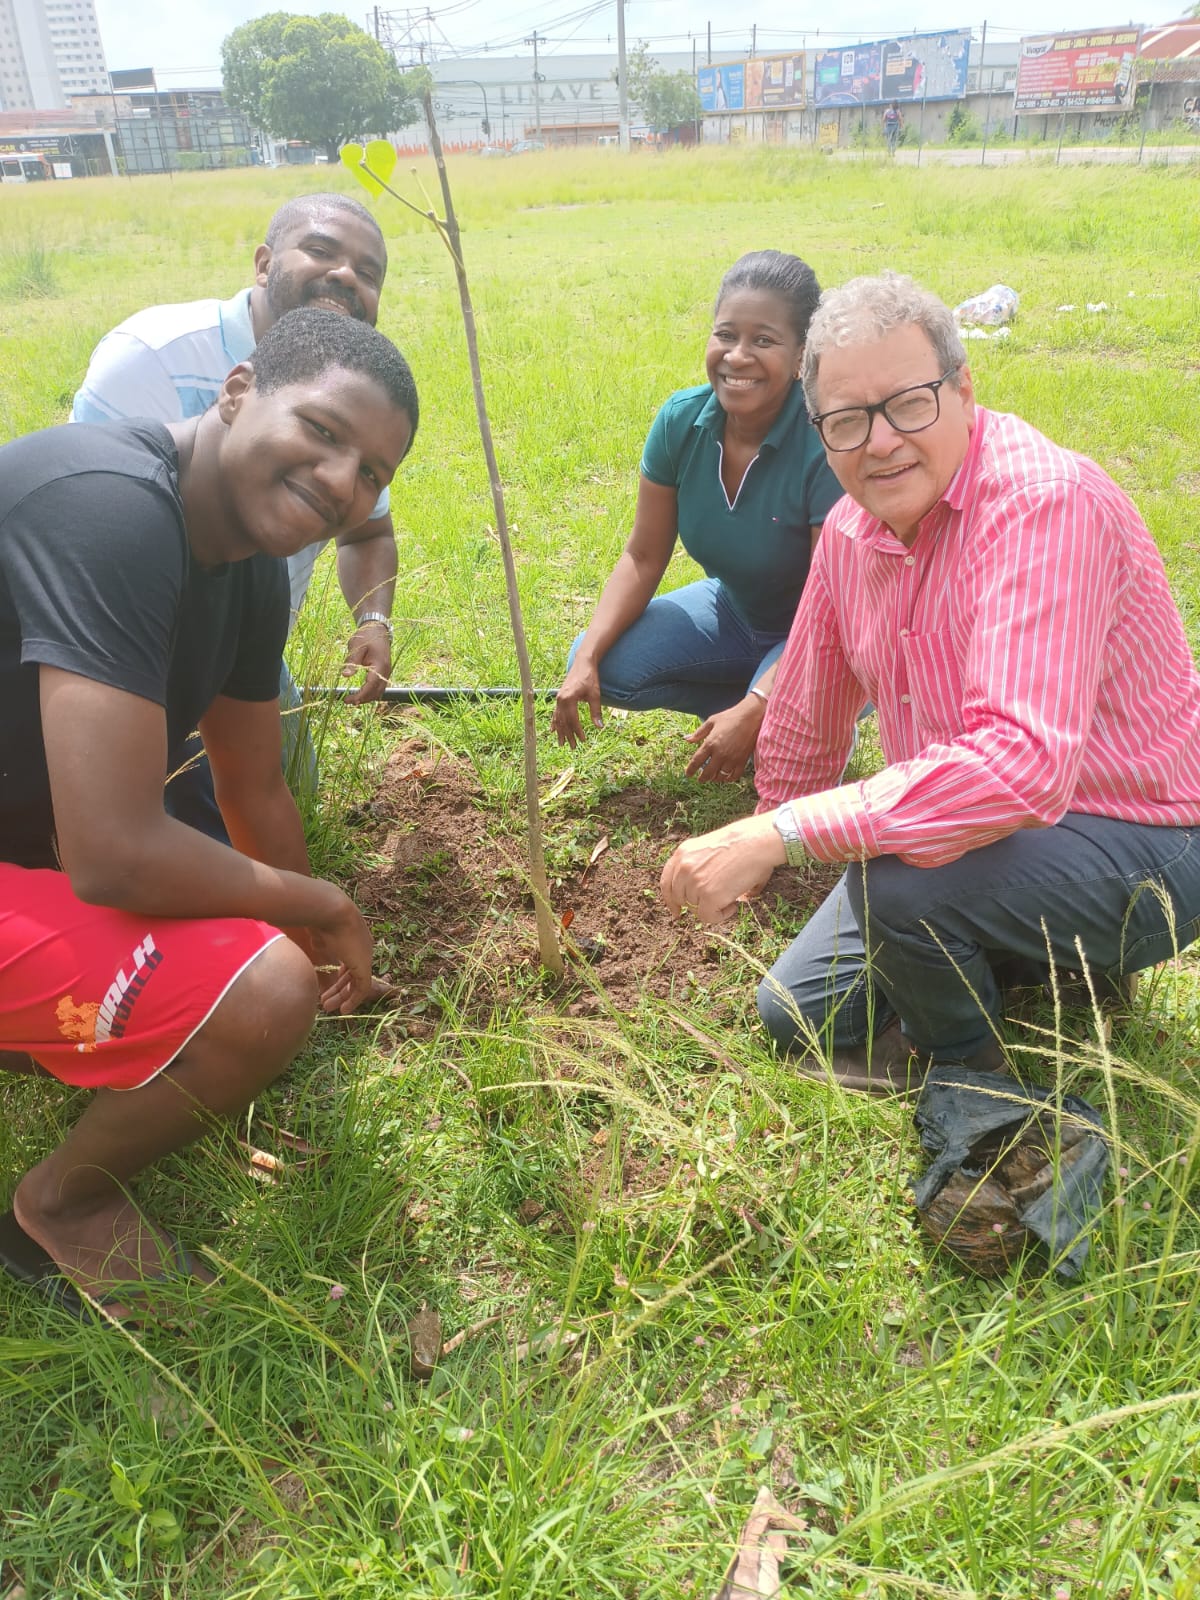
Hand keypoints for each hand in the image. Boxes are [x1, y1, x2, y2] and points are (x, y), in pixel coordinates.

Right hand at [309, 893, 375, 1014]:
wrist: (331, 911)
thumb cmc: (321, 919)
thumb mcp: (320, 934)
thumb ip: (322, 944)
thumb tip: (316, 948)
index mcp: (353, 939)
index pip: (350, 962)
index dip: (340, 976)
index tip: (328, 987)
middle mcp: (362, 948)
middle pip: (353, 973)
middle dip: (338, 989)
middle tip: (326, 1002)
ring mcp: (364, 957)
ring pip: (356, 983)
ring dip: (343, 997)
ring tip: (329, 1008)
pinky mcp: (364, 966)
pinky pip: (362, 988)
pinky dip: (353, 1000)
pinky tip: (343, 1009)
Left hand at [341, 623, 390, 704]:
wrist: (378, 629)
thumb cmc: (367, 636)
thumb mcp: (357, 647)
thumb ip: (352, 662)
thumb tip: (345, 675)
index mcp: (379, 666)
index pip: (371, 686)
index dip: (361, 695)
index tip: (350, 700)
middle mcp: (385, 672)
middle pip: (376, 692)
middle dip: (363, 699)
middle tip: (347, 701)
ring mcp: (386, 673)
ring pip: (378, 692)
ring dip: (367, 698)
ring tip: (353, 699)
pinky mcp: (384, 673)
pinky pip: (379, 687)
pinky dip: (371, 693)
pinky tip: (361, 694)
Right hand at [551, 659, 602, 747]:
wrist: (583, 663)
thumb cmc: (590, 677)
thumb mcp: (595, 695)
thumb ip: (596, 711)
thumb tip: (599, 727)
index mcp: (569, 699)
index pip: (573, 720)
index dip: (578, 731)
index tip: (583, 740)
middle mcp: (561, 700)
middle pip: (564, 722)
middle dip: (568, 735)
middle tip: (572, 747)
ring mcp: (558, 698)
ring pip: (558, 719)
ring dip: (560, 732)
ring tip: (562, 744)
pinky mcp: (559, 697)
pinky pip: (556, 713)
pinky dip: (555, 722)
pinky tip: (553, 730)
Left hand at [660, 812, 785, 924]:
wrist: (757, 841)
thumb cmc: (743, 843)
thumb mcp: (709, 848)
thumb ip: (698, 866)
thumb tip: (703, 893)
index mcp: (682, 853)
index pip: (667, 882)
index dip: (671, 899)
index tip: (677, 910)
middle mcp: (684, 868)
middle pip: (681, 898)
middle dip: (696, 903)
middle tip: (715, 903)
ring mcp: (695, 883)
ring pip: (696, 908)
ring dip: (713, 907)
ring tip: (731, 895)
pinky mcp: (709, 896)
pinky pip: (708, 917)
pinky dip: (721, 915)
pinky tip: (733, 905)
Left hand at [683, 695, 765, 782]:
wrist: (752, 717)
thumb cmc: (731, 717)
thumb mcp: (712, 721)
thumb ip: (699, 732)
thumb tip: (687, 739)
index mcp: (710, 743)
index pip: (697, 761)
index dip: (690, 770)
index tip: (688, 774)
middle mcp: (720, 754)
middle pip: (708, 773)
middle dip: (702, 778)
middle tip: (700, 780)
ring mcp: (732, 759)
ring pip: (721, 776)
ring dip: (715, 779)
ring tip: (712, 778)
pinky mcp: (742, 760)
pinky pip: (735, 775)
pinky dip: (729, 779)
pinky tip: (726, 777)